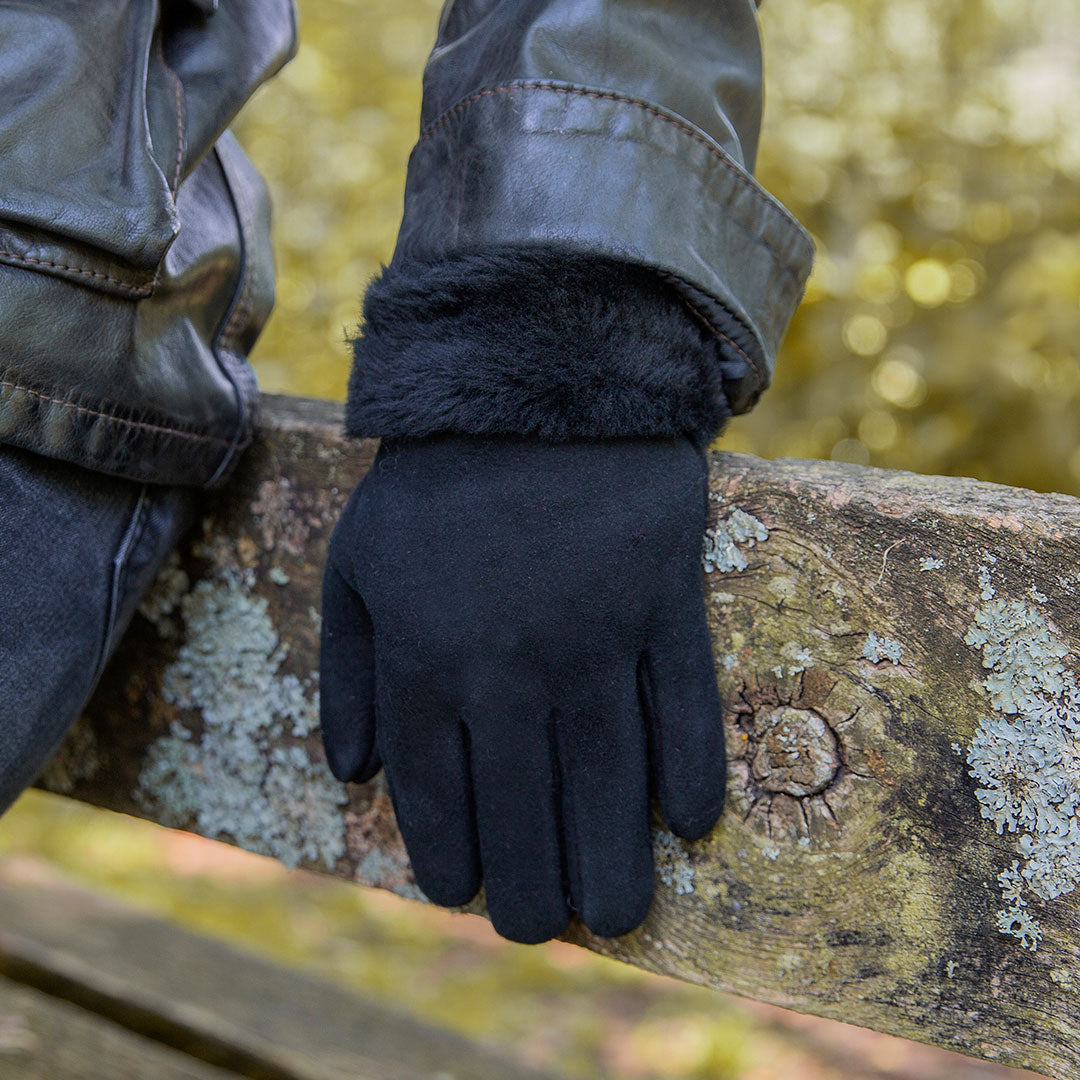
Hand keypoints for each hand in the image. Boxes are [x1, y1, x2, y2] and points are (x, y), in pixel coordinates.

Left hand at [320, 434, 724, 942]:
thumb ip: (349, 672)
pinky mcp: (662, 604)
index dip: (449, 856)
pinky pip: (683, 706)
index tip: (463, 895)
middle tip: (543, 927)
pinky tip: (690, 824)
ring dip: (614, 861)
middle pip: (524, 808)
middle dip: (531, 888)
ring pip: (606, 780)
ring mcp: (594, 638)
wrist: (532, 382)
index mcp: (425, 658)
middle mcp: (508, 667)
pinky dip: (689, 770)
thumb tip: (356, 774)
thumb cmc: (435, 482)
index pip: (436, 793)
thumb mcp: (355, 564)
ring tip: (615, 915)